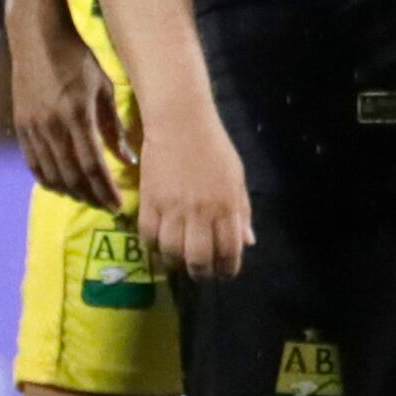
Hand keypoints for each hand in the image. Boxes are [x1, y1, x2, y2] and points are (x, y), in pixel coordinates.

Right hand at [10, 9, 132, 207]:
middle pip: (71, 176)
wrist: (37, 37)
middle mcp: (52, 126)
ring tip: (87, 198)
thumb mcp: (103, 86)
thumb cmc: (77, 58)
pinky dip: (47, 180)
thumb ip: (114, 125)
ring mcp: (33, 128)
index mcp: (77, 115)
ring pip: (50, 174)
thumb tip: (127, 158)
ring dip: (70, 192)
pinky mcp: (20, 126)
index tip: (118, 205)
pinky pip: (33, 163)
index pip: (92, 165)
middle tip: (105, 207)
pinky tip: (61, 185)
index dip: (105, 189)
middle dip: (90, 196)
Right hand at [138, 104, 254, 279]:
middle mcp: (201, 212)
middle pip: (199, 260)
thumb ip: (242, 212)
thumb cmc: (213, 148)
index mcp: (227, 207)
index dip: (227, 269)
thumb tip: (248, 242)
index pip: (229, 252)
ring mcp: (173, 208)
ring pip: (172, 253)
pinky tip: (160, 244)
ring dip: (176, 263)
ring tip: (179, 261)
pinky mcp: (149, 201)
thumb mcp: (236, 178)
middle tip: (200, 272)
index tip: (223, 272)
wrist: (180, 122)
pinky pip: (148, 236)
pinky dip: (153, 246)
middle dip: (201, 273)